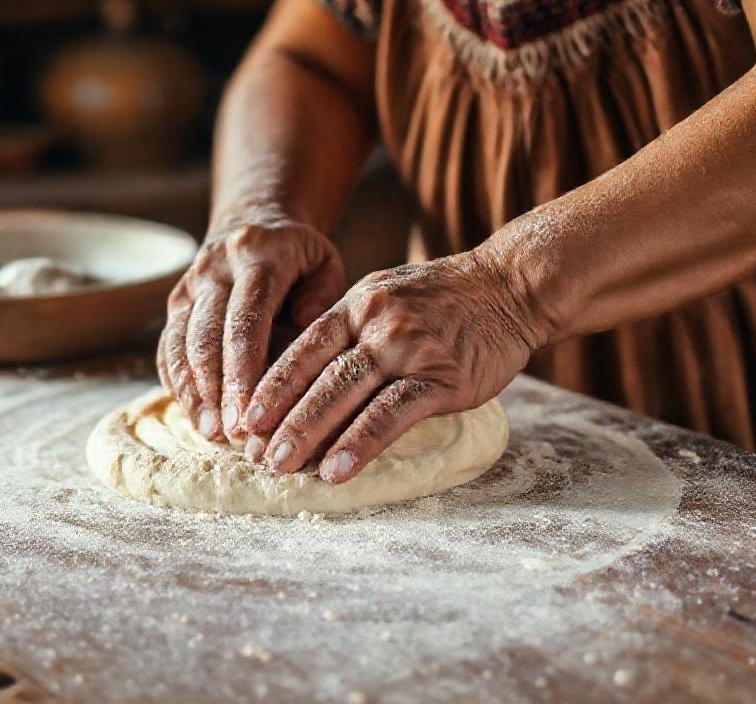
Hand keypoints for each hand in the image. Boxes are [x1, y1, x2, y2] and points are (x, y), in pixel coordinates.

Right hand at [157, 217, 345, 441]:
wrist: (254, 219)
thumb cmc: (300, 257)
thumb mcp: (325, 263)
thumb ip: (324, 298)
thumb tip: (304, 340)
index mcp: (258, 253)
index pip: (247, 316)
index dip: (245, 368)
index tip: (252, 412)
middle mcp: (215, 266)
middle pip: (208, 333)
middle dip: (217, 387)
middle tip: (230, 433)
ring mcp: (190, 283)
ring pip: (181, 341)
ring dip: (192, 390)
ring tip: (209, 431)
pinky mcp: (175, 301)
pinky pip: (168, 345)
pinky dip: (177, 382)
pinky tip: (193, 414)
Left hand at [241, 252, 541, 481]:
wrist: (511, 286)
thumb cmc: (444, 297)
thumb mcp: (386, 293)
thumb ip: (348, 328)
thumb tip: (304, 375)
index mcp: (358, 304)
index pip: (302, 348)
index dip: (271, 386)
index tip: (244, 419)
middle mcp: (378, 325)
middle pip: (318, 377)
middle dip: (281, 419)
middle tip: (254, 455)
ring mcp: (411, 351)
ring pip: (348, 396)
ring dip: (310, 434)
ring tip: (282, 467)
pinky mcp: (444, 381)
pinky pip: (392, 415)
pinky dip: (360, 444)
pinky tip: (337, 469)